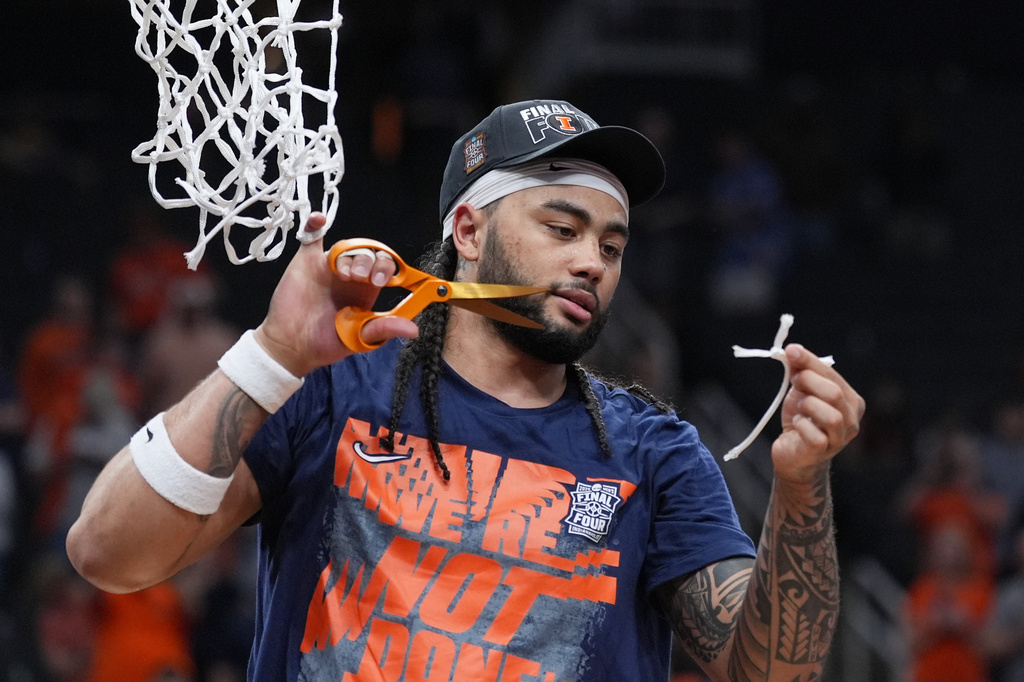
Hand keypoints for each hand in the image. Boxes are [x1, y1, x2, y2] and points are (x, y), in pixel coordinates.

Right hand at [254, 214, 418, 376]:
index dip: (387, 268)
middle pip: (367, 253)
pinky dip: (314, 224)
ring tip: (344, 274)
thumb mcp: (360, 337)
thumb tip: (413, 330)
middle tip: (359, 277)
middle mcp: (351, 274)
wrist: (292, 345)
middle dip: (368, 261)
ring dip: (348, 255)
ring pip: (345, 247)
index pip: (385, 267)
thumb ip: (385, 328)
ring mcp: (328, 266)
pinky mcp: (306, 262)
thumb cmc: (327, 343)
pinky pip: (312, 237)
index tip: (381, 280)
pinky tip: (319, 219)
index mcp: (367, 289)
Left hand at [771, 343, 864, 483]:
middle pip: (834, 393)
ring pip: (831, 416)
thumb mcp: (801, 392)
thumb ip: (801, 372)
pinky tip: (796, 424)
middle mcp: (852, 420)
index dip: (810, 362)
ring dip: (807, 405)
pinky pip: (815, 436)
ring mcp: (840, 439)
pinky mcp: (823, 452)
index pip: (834, 376)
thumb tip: (792, 351)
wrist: (793, 455)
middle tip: (793, 382)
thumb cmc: (802, 420)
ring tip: (799, 408)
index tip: (791, 351)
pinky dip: (801, 425)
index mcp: (851, 401)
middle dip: (808, 382)